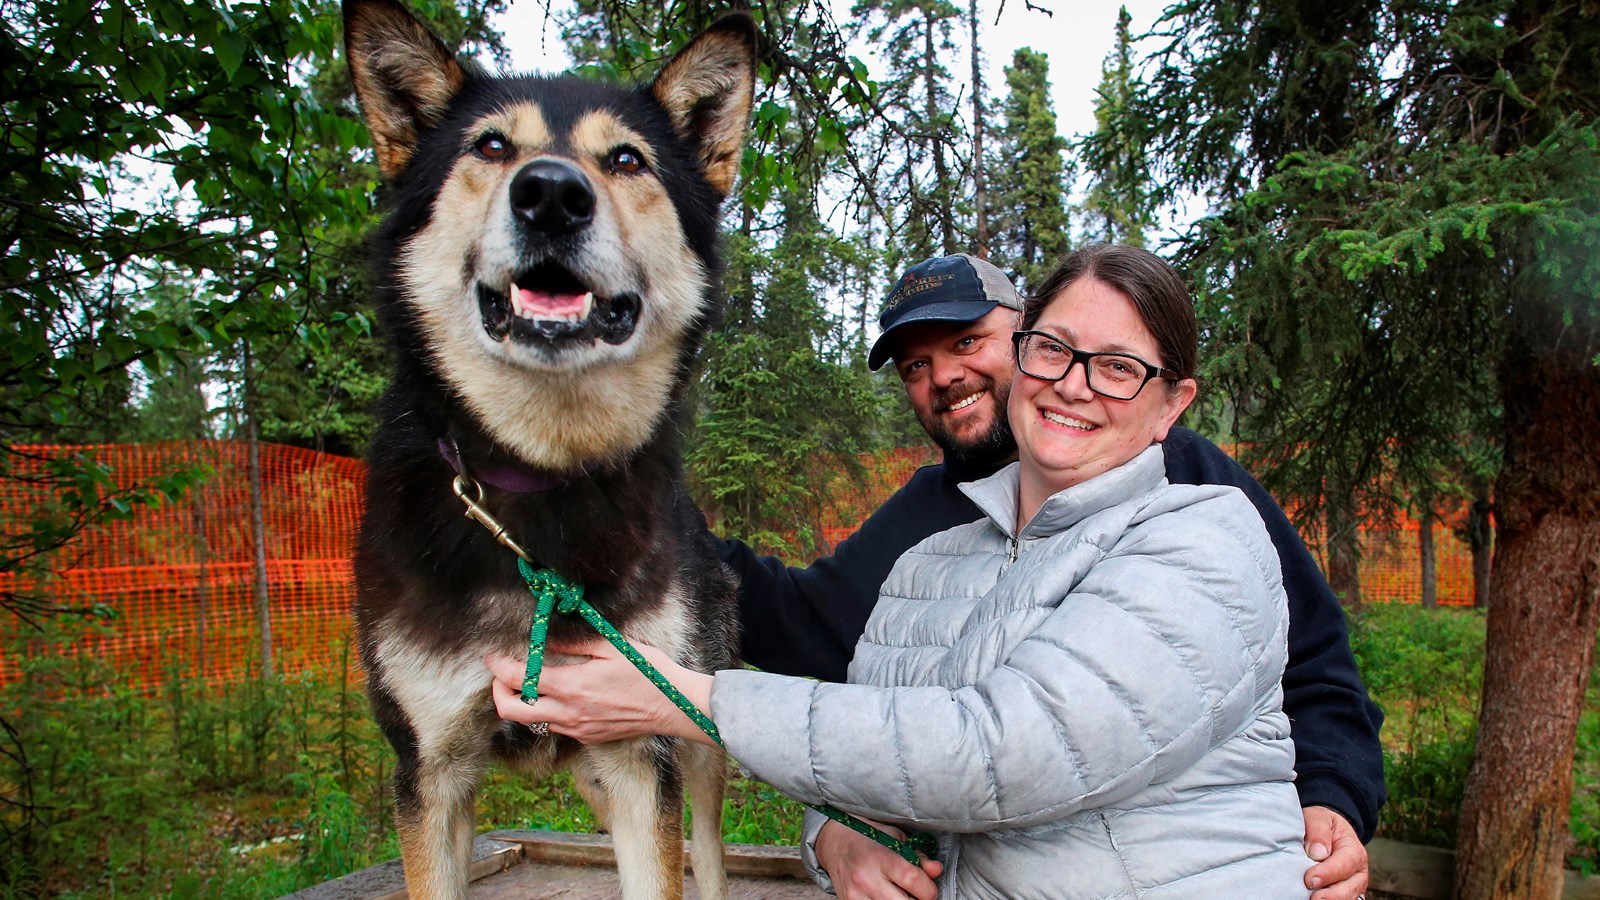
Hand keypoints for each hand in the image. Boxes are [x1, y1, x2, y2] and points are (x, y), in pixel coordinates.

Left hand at [484, 639, 717, 745]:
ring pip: (532, 720)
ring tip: (530, 683)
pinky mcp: (587, 738)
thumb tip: (546, 636)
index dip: (498, 667)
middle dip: (498, 692)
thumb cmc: (647, 672)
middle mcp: (568, 712)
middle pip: (511, 710)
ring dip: (523, 702)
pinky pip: (556, 725)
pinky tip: (561, 695)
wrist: (672, 707)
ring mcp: (577, 729)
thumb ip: (574, 642)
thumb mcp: (612, 647)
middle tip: (501, 676)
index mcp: (572, 686)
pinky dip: (548, 710)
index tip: (492, 656)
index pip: (520, 679)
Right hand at [815, 819, 941, 899]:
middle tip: (916, 894)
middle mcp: (866, 878)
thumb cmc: (869, 837)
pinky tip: (885, 895)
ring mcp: (855, 895)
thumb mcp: (896, 838)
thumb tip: (936, 871)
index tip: (929, 888)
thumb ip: (918, 856)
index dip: (928, 889)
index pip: (911, 879)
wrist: (835, 843)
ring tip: (899, 893)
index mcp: (880, 857)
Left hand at [1303, 806, 1368, 899]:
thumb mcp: (1319, 818)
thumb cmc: (1322, 824)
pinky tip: (1314, 899)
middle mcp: (1358, 872)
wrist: (1327, 831)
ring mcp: (1353, 886)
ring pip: (1348, 898)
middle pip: (1350, 888)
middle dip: (1332, 896)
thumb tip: (1317, 852)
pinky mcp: (1345, 895)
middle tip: (1313, 898)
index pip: (1343, 865)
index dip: (1327, 874)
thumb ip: (1318, 831)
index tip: (1309, 880)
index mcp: (1354, 851)